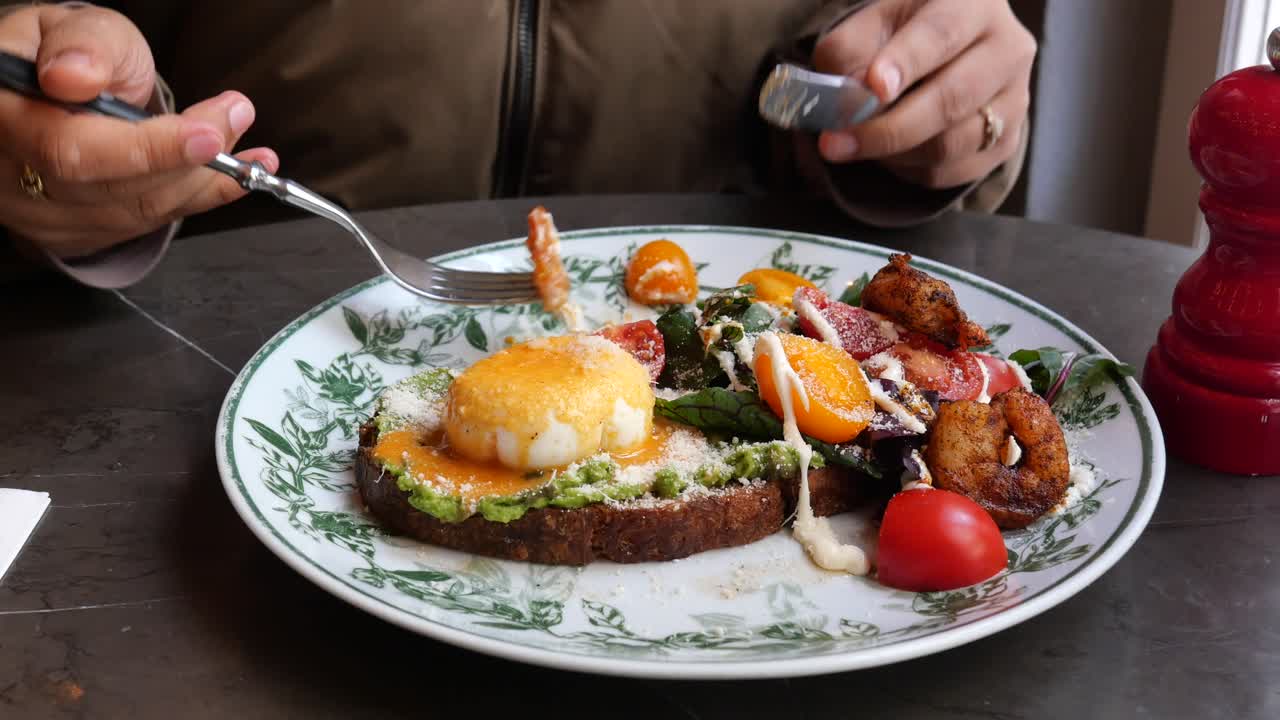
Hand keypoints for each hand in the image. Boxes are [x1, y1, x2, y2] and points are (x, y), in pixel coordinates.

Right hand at [0, 4, 276, 257]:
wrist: (59, 88)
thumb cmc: (68, 54)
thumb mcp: (78, 28)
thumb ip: (84, 45)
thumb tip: (74, 77)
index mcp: (2, 116)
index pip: (70, 150)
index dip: (145, 149)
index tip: (207, 133)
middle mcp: (12, 175)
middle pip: (110, 189)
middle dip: (186, 156)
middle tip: (234, 115)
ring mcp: (40, 213)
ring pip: (135, 211)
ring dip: (203, 180)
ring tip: (249, 146)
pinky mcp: (76, 233)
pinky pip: (147, 224)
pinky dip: (200, 198)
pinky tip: (237, 176)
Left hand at [813, 0, 1034, 188]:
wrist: (945, 54)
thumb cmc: (903, 34)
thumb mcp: (870, 24)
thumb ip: (850, 52)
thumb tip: (847, 98)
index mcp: (974, 4)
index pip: (941, 34)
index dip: (906, 63)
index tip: (873, 88)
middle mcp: (1007, 50)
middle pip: (951, 100)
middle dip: (887, 130)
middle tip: (835, 144)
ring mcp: (1014, 101)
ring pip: (951, 145)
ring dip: (893, 154)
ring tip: (856, 145)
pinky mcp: (1006, 144)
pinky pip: (951, 172)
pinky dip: (909, 170)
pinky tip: (888, 154)